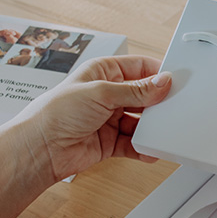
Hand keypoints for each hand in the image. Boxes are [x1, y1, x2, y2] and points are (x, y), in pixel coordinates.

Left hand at [13, 55, 171, 180]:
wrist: (40, 148)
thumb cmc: (55, 113)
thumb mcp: (101, 93)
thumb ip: (135, 90)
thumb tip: (162, 82)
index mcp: (103, 72)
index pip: (139, 67)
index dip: (158, 73)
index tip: (176, 81)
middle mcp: (107, 94)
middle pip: (143, 95)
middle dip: (157, 103)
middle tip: (174, 108)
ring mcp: (109, 119)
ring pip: (140, 121)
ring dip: (151, 127)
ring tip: (163, 131)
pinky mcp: (110, 142)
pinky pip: (134, 143)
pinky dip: (144, 147)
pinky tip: (151, 150)